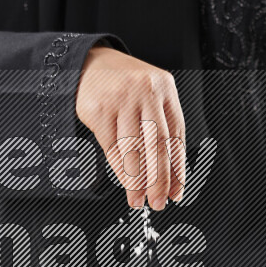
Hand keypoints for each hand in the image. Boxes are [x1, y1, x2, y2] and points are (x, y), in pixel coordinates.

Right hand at [76, 46, 185, 209]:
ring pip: (133, 150)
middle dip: (159, 180)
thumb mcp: (149, 98)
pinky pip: (112, 147)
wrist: (88, 64)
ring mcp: (121, 99)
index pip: (176, 136)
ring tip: (139, 199)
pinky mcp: (99, 110)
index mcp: (165, 89)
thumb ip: (161, 129)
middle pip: (157, 145)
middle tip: (159, 202)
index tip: (176, 192)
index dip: (177, 169)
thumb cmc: (123, 86)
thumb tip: (170, 176)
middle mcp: (145, 92)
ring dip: (137, 181)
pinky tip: (125, 182)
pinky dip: (120, 169)